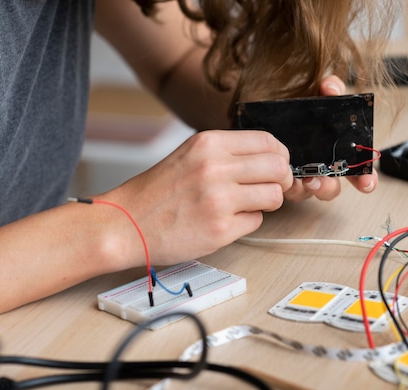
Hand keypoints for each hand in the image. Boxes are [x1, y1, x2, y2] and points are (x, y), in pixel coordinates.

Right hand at [103, 130, 292, 265]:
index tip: (277, 166)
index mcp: (209, 143)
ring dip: (267, 203)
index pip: (268, 142)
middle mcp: (216, 168)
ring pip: (274, 196)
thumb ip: (227, 152)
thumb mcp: (190, 154)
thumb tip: (270, 158)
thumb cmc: (157, 192)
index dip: (280, 156)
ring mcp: (219, 200)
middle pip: (278, 168)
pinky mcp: (220, 229)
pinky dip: (247, 222)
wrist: (126, 223)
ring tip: (246, 205)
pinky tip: (225, 221)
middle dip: (281, 180)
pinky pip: (256, 221)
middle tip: (273, 188)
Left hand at [283, 75, 377, 201]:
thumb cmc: (302, 108)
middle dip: (330, 187)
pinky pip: (288, 189)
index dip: (366, 179)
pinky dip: (289, 184)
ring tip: (306, 179)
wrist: (270, 112)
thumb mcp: (319, 94)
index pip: (359, 171)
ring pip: (310, 191)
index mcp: (339, 152)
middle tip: (325, 181)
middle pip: (332, 187)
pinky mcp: (283, 178)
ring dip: (310, 187)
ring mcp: (302, 176)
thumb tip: (331, 87)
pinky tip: (286, 176)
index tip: (367, 183)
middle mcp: (322, 168)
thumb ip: (331, 89)